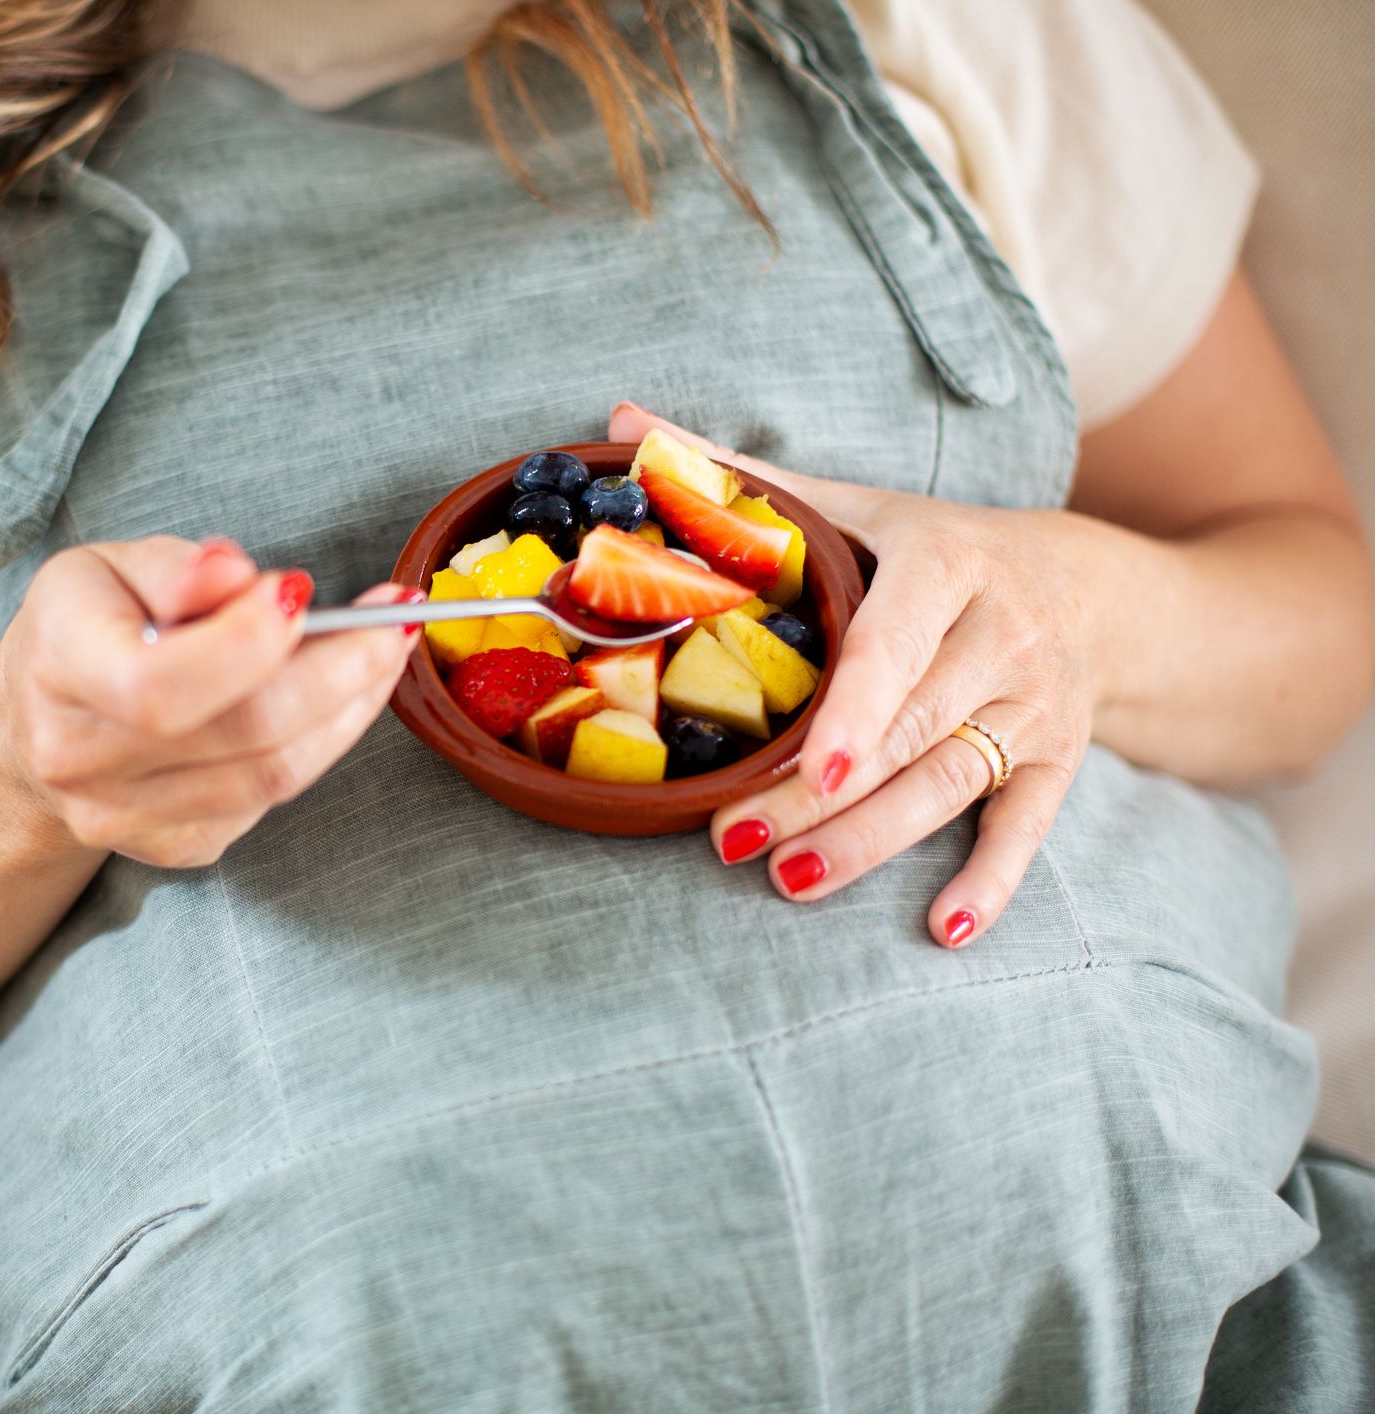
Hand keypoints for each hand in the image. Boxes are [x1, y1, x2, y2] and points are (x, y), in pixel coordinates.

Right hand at [0, 536, 420, 869]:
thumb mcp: (109, 566)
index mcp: (59, 666)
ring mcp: (125, 816)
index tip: (302, 590)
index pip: (159, 685)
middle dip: (343, 670)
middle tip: (395, 617)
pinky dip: (319, 742)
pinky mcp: (173, 846)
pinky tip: (336, 696)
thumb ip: (179, 569)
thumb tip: (242, 579)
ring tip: (383, 649)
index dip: (246, 643)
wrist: (32, 726)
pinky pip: (269, 799)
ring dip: (351, 708)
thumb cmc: (86, 628)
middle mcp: (82, 756)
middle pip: (245, 732)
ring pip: (275, 774)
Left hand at [610, 403, 1101, 948]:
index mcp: (951, 564)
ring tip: (791, 882)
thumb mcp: (863, 506)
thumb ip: (745, 477)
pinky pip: (1028, 828)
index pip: (898, 644)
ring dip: (872, 844)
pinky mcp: (1062, 760)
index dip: (854, 710)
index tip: (806, 767)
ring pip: (950, 784)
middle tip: (733, 840)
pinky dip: (991, 880)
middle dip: (822, 797)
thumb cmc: (946, 549)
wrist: (1096, 587)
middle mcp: (1004, 636)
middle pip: (907, 731)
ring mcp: (1039, 704)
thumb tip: (620, 424)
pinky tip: (943, 929)